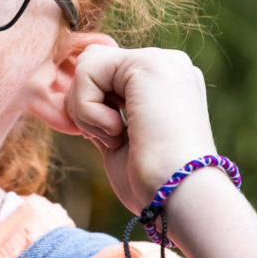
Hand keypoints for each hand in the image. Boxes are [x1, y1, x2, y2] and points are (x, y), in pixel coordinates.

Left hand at [65, 43, 216, 213]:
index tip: (113, 138)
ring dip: (85, 109)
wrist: (180, 196)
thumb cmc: (152, 184)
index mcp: (166, 85)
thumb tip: (77, 104)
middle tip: (110, 137)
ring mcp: (161, 61)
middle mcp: (168, 66)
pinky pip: (86, 71)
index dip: (92, 108)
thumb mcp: (121, 143)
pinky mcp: (148, 62)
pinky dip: (87, 108)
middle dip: (84, 104)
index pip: (105, 75)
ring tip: (115, 136)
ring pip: (86, 65)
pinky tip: (117, 131)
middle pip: (92, 63)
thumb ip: (105, 116)